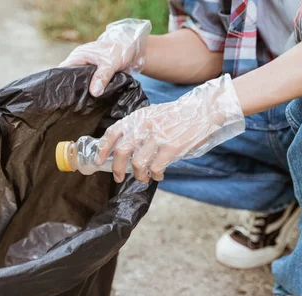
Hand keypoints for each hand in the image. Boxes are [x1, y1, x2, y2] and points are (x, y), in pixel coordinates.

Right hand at [59, 19, 150, 96]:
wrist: (133, 50)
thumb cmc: (119, 51)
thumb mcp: (110, 63)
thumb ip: (102, 76)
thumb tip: (94, 93)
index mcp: (78, 56)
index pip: (62, 70)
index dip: (61, 81)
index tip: (63, 95)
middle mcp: (80, 62)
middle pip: (70, 78)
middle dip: (72, 90)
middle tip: (73, 104)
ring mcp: (87, 69)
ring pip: (80, 83)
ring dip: (82, 92)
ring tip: (81, 105)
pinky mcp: (96, 75)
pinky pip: (90, 85)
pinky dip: (91, 92)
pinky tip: (91, 102)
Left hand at [95, 74, 245, 182]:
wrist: (203, 111)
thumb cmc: (177, 115)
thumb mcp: (153, 114)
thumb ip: (138, 127)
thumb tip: (124, 147)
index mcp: (138, 118)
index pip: (112, 132)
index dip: (102, 149)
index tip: (98, 160)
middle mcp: (144, 126)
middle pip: (120, 151)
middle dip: (116, 168)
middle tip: (118, 177)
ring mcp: (157, 137)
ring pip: (137, 163)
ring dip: (138, 175)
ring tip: (143, 178)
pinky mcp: (171, 148)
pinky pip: (156, 168)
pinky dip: (155, 176)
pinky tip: (158, 176)